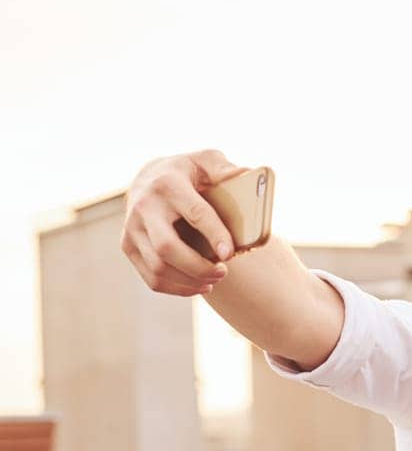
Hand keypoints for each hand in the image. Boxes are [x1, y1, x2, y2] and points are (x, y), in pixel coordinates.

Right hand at [121, 149, 243, 295]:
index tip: (229, 253)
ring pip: (158, 267)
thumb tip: (246, 174)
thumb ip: (225, 168)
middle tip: (224, 271)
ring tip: (215, 279)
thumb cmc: (187, 173)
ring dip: (191, 281)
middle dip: (199, 266)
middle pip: (167, 247)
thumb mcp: (206, 161)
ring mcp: (131, 228)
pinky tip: (199, 285)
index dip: (214, 235)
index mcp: (168, 184)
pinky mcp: (127, 245)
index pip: (194, 213)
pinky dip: (178, 289)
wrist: (148, 178)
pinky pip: (151, 278)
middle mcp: (144, 206)